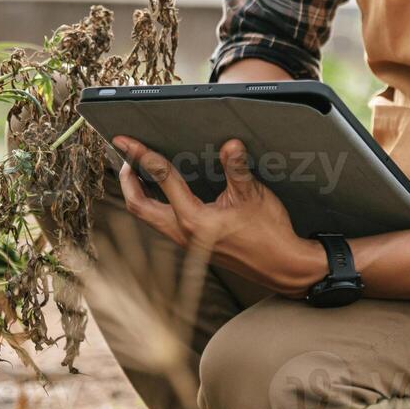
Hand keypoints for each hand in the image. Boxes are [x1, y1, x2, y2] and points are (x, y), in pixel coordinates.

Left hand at [110, 135, 323, 297]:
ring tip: (138, 169)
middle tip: (126, 155)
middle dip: (127, 179)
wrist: (283, 267)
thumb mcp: (253, 195)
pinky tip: (162, 191)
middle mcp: (183, 233)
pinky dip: (153, 203)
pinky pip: (161, 222)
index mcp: (194, 219)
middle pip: (138, 205)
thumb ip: (236, 168)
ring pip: (147, 217)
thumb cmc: (269, 235)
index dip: (142, 155)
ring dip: (138, 192)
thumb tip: (230, 145)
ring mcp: (186, 242)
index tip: (127, 141)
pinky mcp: (193, 245)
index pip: (161, 178)